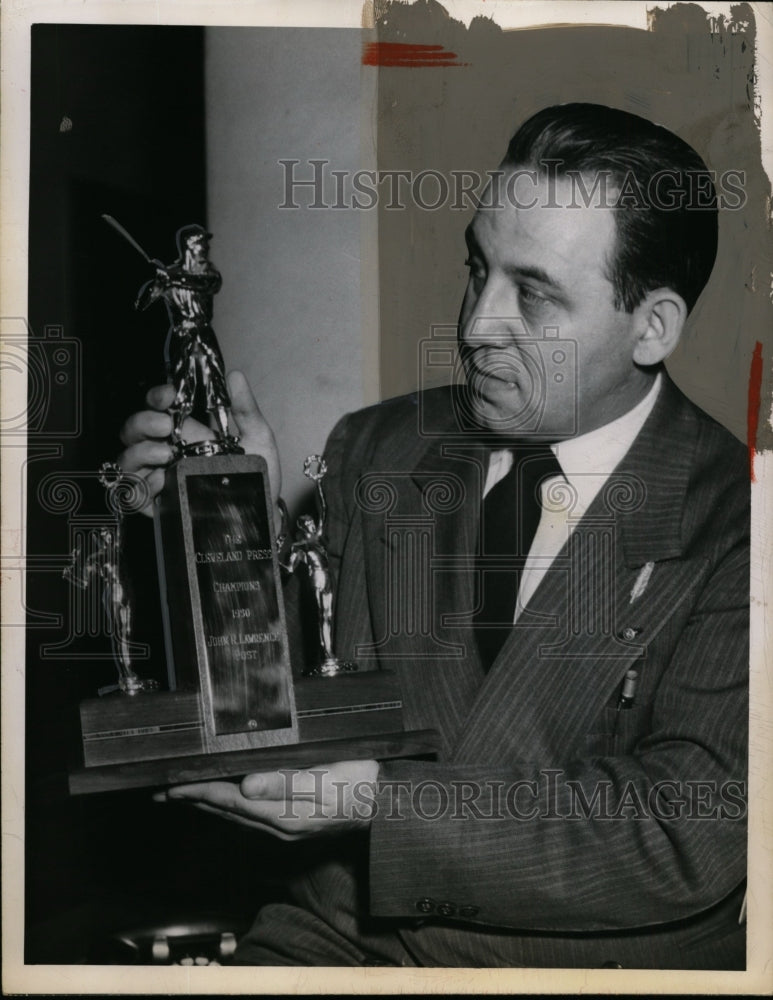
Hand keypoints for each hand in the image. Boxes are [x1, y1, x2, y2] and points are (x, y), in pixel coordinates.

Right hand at [118, 370, 280, 517]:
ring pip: (128, 460)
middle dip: (143, 422)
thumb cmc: (255, 474)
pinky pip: (134, 494)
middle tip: (166, 427)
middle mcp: (166, 451)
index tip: (170, 395)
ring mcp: (159, 477)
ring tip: (167, 456)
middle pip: (134, 430)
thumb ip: (245, 408)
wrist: (262, 512)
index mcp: (185, 430)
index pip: (158, 406)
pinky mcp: (159, 505)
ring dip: (141, 453)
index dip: (157, 396)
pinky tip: (162, 482)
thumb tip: (235, 376)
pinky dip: (142, 486)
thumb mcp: (257, 437)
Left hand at [154, 759, 378, 840]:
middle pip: (226, 811)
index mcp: (282, 811)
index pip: (229, 800)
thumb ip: (284, 782)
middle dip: (193, 801)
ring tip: (184, 797)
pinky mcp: (294, 823)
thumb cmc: (359, 785)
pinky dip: (230, 808)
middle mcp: (278, 823)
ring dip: (208, 805)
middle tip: (162, 792)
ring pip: (235, 816)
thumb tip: (246, 785)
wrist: (385, 804)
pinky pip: (251, 818)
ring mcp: (286, 826)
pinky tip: (227, 803)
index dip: (198, 792)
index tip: (171, 785)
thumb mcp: (324, 779)